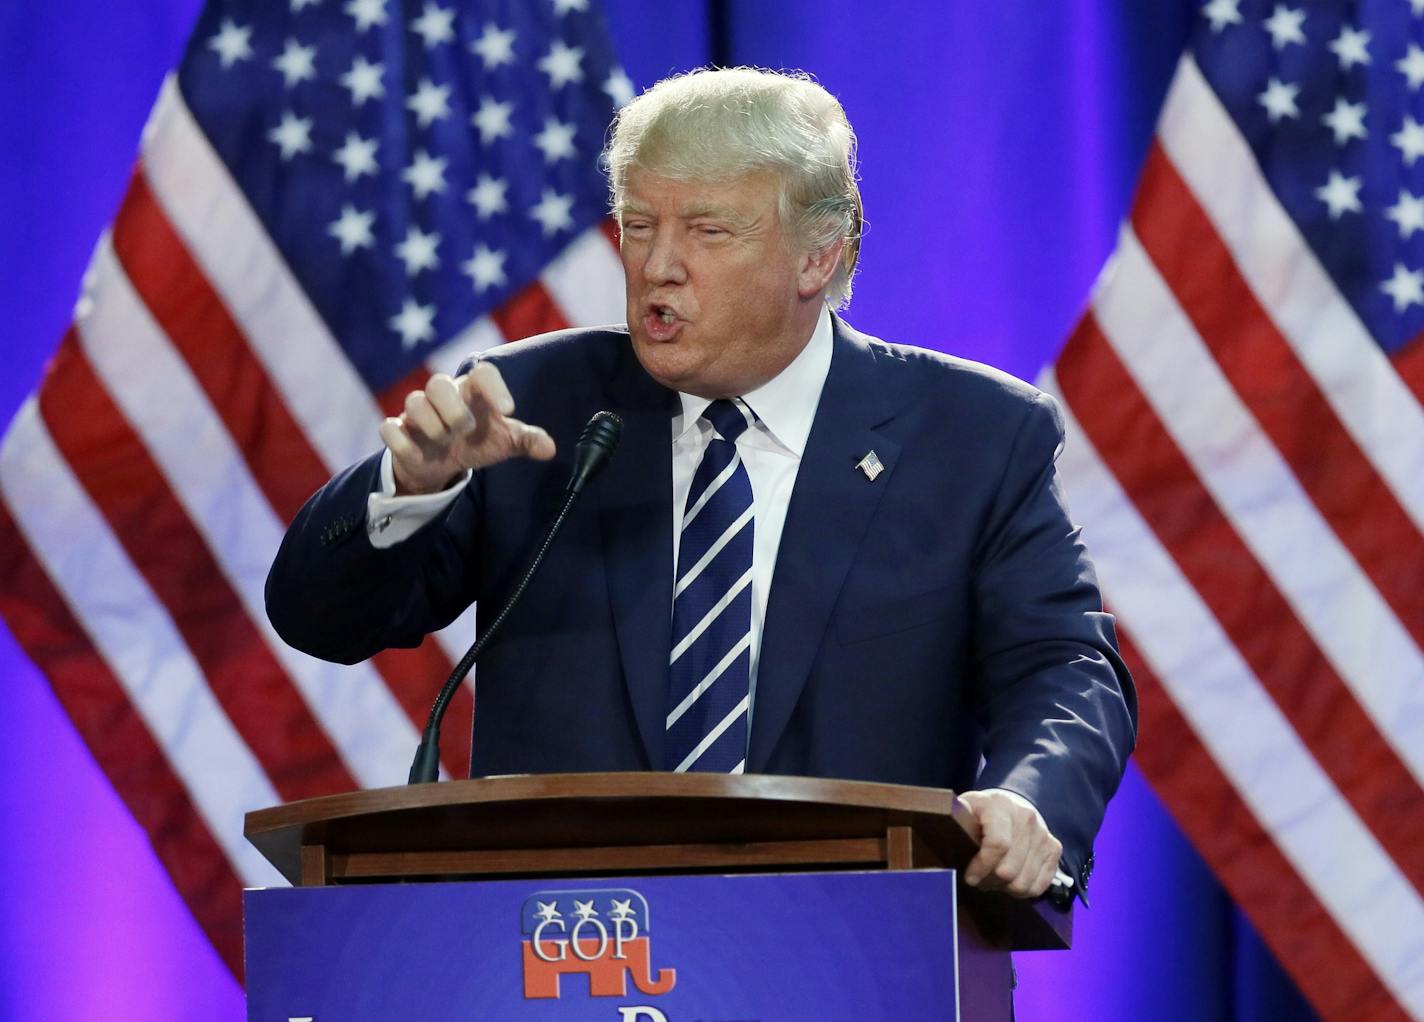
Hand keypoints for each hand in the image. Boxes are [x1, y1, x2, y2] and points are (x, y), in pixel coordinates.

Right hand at [378, 363, 555, 494]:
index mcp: (472, 393)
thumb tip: (549, 449)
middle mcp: (443, 398)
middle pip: (438, 383)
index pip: (483, 372)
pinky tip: (420, 455)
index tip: (508, 411)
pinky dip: (403, 443)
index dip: (494, 387)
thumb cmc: (477, 442)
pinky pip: (389, 428)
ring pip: (413, 402)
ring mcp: (417, 415)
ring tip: (446, 441)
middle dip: (453, 408)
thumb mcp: (504, 442)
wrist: (442, 464)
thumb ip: (527, 440)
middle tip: (466, 429)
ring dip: (432, 424)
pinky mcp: (398, 433)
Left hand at [955, 789, 1061, 897]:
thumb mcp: (965, 809)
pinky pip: (1039, 886)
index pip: (998, 845)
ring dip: (1005, 888)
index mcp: (1000, 805)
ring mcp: (1043, 833)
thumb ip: (955, 820)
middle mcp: (1026, 817)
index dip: (982, 867)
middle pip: (1009, 870)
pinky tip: (1010, 881)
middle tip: (979, 879)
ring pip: (1024, 883)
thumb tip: (942, 830)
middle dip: (990, 881)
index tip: (970, 877)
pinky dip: (1022, 891)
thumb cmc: (982, 812)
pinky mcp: (1054, 848)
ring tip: (993, 879)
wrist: (1013, 804)